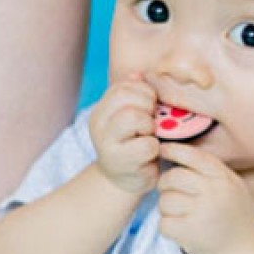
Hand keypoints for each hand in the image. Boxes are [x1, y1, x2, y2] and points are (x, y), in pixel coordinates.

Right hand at [89, 74, 159, 198]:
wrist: (123, 180)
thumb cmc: (132, 143)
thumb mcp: (129, 117)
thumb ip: (134, 95)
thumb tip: (139, 74)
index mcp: (101, 110)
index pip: (123, 87)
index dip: (144, 92)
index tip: (151, 106)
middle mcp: (98, 124)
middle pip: (128, 99)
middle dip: (148, 108)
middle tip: (151, 122)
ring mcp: (107, 144)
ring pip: (135, 117)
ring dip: (150, 126)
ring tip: (148, 136)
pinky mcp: (122, 163)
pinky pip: (147, 145)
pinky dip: (155, 148)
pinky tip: (150, 154)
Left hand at [157, 141, 253, 253]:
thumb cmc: (239, 222)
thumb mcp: (235, 189)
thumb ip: (213, 172)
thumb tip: (179, 155)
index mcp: (224, 179)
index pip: (193, 156)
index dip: (173, 150)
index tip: (162, 150)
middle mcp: (213, 192)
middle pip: (173, 177)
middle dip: (165, 185)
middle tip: (171, 194)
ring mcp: (201, 213)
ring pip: (165, 201)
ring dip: (167, 209)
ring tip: (181, 216)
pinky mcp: (190, 233)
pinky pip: (163, 223)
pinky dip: (168, 228)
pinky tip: (181, 231)